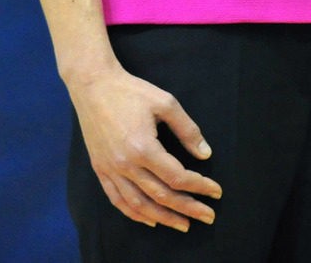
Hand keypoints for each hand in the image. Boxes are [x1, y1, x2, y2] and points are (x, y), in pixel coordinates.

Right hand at [69, 64, 221, 231]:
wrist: (94, 86)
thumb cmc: (132, 91)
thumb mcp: (166, 103)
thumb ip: (187, 129)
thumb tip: (205, 154)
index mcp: (143, 148)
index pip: (177, 177)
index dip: (199, 186)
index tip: (216, 191)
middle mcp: (125, 165)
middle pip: (161, 196)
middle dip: (187, 208)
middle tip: (208, 216)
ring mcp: (110, 170)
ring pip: (139, 204)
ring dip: (163, 217)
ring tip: (183, 224)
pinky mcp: (100, 170)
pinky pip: (118, 200)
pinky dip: (135, 213)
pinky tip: (150, 219)